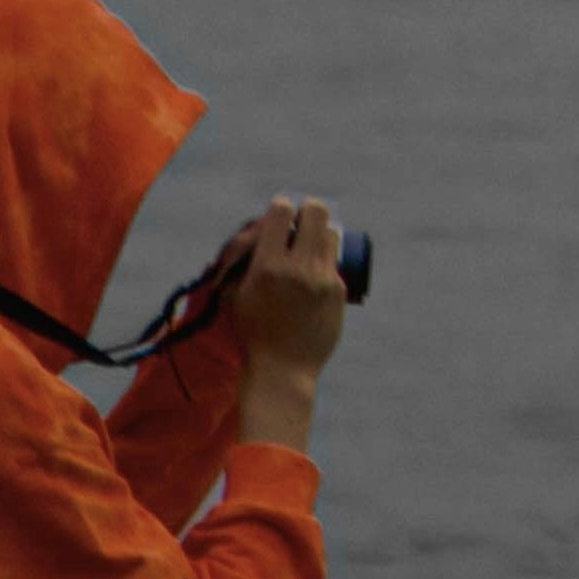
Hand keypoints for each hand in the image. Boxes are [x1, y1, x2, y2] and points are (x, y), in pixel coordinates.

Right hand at [222, 197, 350, 444]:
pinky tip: (313, 280)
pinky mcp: (339, 291)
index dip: (281, 208)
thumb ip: (248, 260)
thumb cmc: (254, 333)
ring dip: (319, 235)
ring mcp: (323, 279)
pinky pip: (333, 263)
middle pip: (316, 212)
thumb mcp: (239, 295)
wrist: (283, 371)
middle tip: (301, 222)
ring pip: (330, 233)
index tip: (280, 214)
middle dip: (308, 211)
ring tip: (308, 249)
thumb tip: (260, 229)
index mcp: (269, 266)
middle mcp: (299, 267)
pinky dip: (323, 264)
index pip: (282, 211)